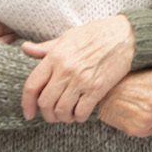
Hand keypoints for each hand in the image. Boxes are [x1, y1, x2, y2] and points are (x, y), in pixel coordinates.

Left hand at [20, 14, 135, 122]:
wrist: (126, 35)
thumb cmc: (97, 34)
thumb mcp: (68, 37)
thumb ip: (46, 47)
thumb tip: (25, 48)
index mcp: (55, 57)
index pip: (32, 86)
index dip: (26, 104)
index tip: (28, 113)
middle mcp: (65, 70)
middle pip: (45, 102)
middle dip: (46, 114)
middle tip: (51, 116)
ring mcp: (81, 80)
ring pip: (61, 110)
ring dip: (62, 117)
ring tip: (66, 115)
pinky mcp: (97, 88)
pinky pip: (81, 112)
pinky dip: (78, 117)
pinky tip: (80, 114)